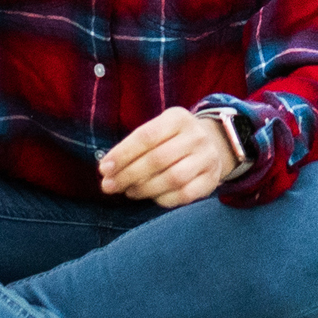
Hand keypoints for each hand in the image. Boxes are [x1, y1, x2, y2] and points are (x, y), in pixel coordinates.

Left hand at [100, 107, 239, 207]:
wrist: (212, 143)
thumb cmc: (172, 139)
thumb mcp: (158, 129)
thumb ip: (134, 145)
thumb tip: (107, 168)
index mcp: (178, 118)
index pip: (147, 136)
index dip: (123, 154)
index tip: (104, 168)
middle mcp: (196, 136)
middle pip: (158, 159)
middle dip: (128, 174)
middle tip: (109, 186)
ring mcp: (207, 158)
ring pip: (172, 178)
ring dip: (144, 189)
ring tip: (128, 191)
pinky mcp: (211, 179)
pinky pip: (185, 195)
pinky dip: (163, 199)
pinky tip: (151, 197)